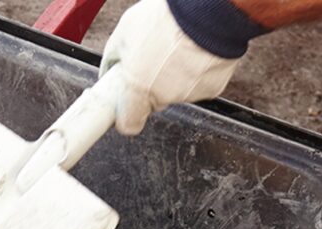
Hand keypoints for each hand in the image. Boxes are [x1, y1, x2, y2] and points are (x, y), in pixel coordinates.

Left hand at [100, 0, 240, 134]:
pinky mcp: (212, 88)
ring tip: (177, 48)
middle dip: (152, 85)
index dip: (126, 114)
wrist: (209, 10)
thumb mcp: (125, 32)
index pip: (128, 124)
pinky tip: (196, 51)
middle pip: (154, 102)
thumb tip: (108, 69)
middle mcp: (164, 96)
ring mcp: (190, 94)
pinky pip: (199, 83)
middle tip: (155, 59)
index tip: (125, 105)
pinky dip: (198, 70)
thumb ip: (113, 57)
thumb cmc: (168, 17)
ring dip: (175, 75)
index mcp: (138, 88)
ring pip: (177, 91)